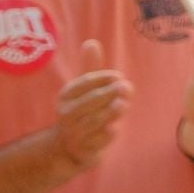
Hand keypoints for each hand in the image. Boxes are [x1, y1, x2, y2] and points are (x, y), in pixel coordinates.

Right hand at [53, 39, 130, 171]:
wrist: (66, 149)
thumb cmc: (80, 112)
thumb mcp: (82, 91)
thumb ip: (89, 68)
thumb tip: (92, 42)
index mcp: (66, 96)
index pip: (84, 83)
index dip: (103, 78)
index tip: (119, 77)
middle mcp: (66, 113)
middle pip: (90, 101)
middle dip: (109, 93)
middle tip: (127, 87)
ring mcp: (73, 132)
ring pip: (93, 121)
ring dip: (111, 112)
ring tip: (124, 104)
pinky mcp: (82, 150)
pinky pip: (97, 141)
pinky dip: (107, 134)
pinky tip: (114, 128)